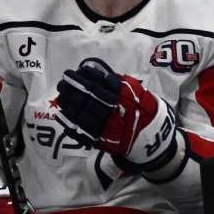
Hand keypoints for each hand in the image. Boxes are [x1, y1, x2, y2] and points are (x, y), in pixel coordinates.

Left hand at [55, 58, 177, 170]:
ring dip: (68, 105)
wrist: (152, 135)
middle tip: (62, 83)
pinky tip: (61, 116)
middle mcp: (112, 112)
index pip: (95, 86)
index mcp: (121, 99)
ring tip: (60, 96)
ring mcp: (105, 127)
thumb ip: (117, 82)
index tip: (70, 73)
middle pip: (86, 99)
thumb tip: (97, 73)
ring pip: (81, 114)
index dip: (80, 79)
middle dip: (71, 90)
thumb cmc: (144, 109)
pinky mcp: (101, 140)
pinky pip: (81, 131)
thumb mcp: (136, 91)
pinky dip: (69, 124)